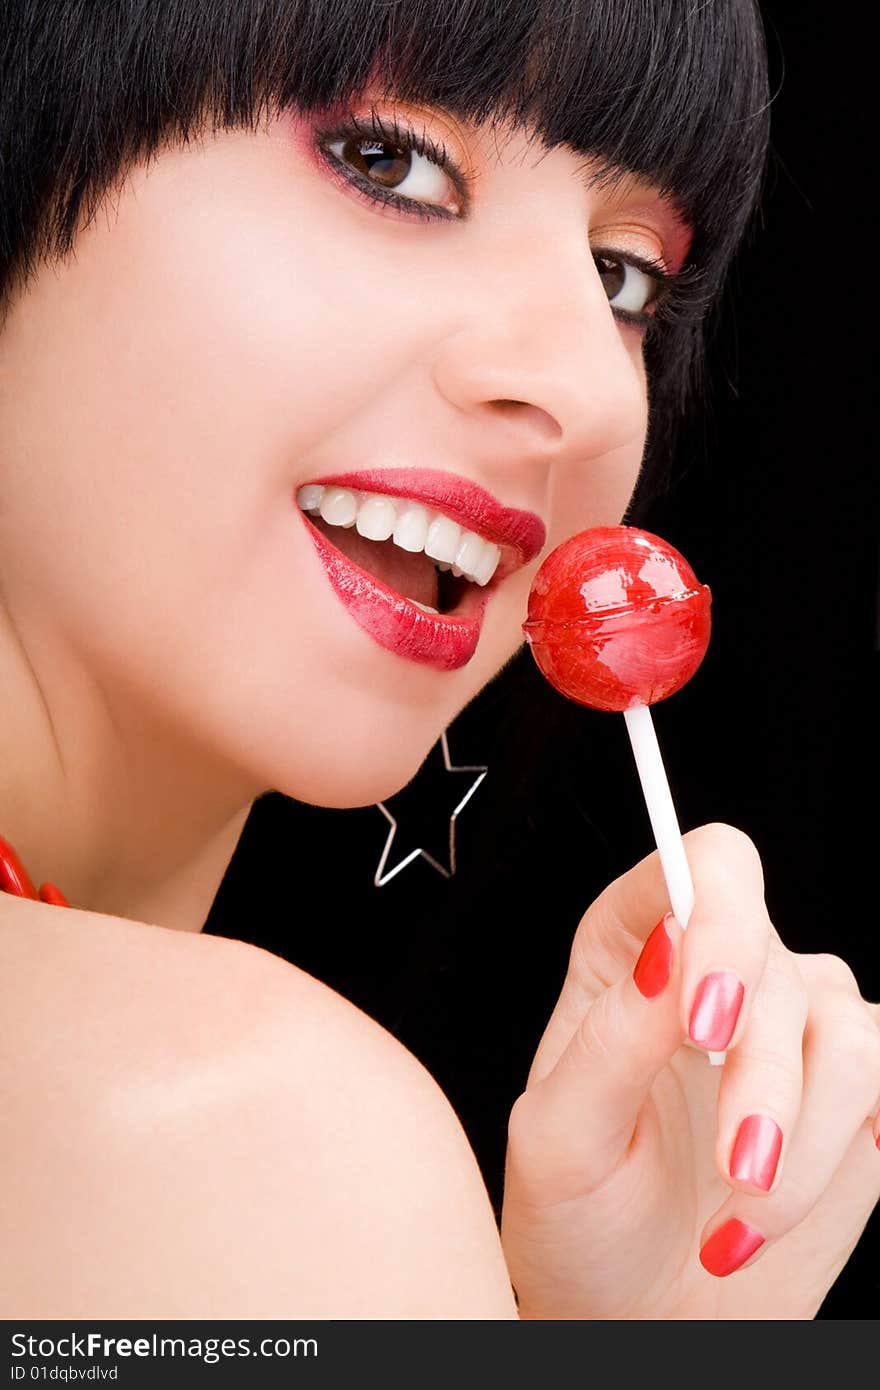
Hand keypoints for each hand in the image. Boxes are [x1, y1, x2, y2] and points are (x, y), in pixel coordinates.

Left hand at [500, 824, 879, 1318]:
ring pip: (848, 1034)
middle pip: (779, 965)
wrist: (641, 1319)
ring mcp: (797, 1031)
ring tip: (741, 1216)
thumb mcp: (561, 1143)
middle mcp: (723, 974)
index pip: (703, 869)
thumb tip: (673, 945)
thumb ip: (610, 1041)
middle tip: (734, 1165)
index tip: (704, 1019)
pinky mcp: (855, 1097)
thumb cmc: (581, 1223)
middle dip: (762, 1079)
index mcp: (634, 954)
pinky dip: (841, 1154)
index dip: (720, 921)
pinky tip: (779, 1209)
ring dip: (803, 1140)